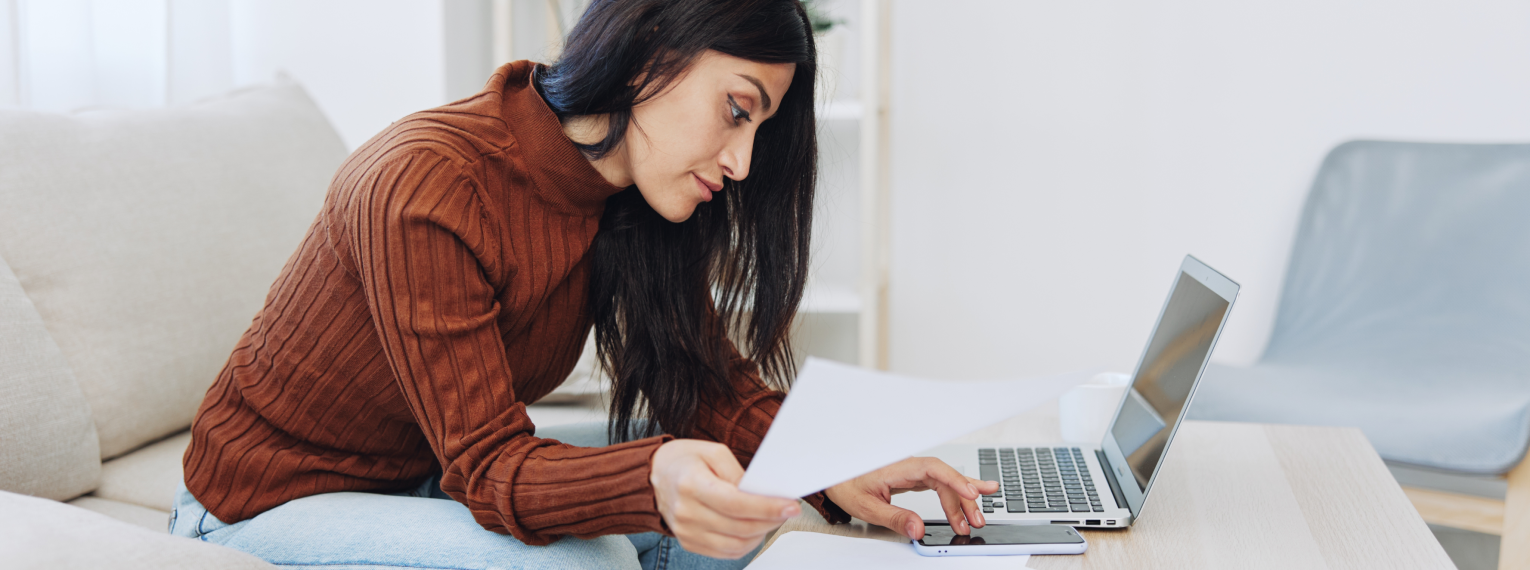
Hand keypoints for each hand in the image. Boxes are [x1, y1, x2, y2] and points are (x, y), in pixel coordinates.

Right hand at [650, 439, 800, 558]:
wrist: (654, 475)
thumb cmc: (685, 460)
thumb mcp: (712, 451)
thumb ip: (737, 473)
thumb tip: (760, 494)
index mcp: (691, 484)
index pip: (735, 503)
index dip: (767, 507)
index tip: (790, 505)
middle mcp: (686, 512)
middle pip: (739, 526)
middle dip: (770, 520)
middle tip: (788, 510)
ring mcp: (686, 531)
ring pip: (735, 544)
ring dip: (761, 534)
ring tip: (773, 519)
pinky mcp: (689, 542)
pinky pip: (725, 552)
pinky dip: (746, 544)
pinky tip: (755, 530)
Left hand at [823, 457, 996, 540]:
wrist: (835, 475)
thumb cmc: (847, 484)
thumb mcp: (867, 507)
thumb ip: (895, 518)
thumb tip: (919, 529)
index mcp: (899, 467)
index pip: (934, 470)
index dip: (955, 480)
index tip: (972, 494)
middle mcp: (909, 466)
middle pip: (945, 479)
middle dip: (963, 499)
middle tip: (975, 521)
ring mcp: (912, 471)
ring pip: (945, 482)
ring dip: (963, 499)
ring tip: (979, 516)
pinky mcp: (913, 478)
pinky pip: (939, 483)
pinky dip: (956, 491)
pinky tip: (971, 494)